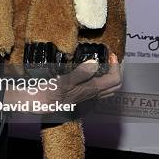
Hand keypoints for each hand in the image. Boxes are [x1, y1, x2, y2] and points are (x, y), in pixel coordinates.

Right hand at [4, 53, 122, 114]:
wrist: (42, 103)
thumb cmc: (52, 92)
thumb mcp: (65, 81)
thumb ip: (81, 72)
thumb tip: (94, 63)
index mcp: (92, 89)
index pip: (115, 79)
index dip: (116, 66)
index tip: (110, 55)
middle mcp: (93, 94)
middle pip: (115, 85)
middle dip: (116, 71)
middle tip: (110, 60)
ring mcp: (88, 96)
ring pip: (109, 89)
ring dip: (110, 76)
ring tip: (104, 65)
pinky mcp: (82, 96)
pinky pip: (100, 90)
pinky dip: (102, 81)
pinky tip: (92, 74)